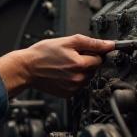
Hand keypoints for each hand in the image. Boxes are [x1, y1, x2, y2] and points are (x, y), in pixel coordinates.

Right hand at [0, 34, 114, 97]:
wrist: (27, 69)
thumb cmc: (43, 54)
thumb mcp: (68, 41)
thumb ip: (91, 42)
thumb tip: (109, 44)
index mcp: (80, 65)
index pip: (99, 58)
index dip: (91, 52)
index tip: (81, 51)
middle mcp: (78, 79)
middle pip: (94, 69)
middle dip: (86, 61)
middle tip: (70, 57)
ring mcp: (73, 88)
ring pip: (87, 77)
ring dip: (80, 71)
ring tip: (65, 65)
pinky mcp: (68, 94)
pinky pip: (79, 85)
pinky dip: (74, 79)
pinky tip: (62, 73)